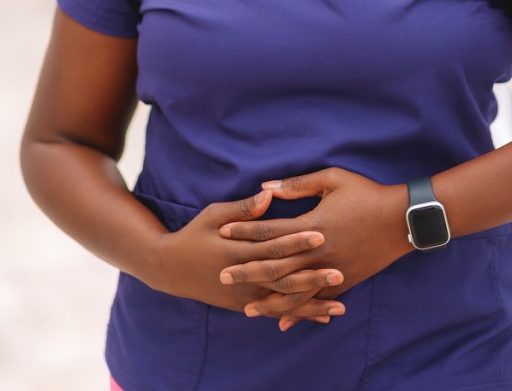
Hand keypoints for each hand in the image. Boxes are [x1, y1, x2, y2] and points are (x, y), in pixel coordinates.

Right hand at [151, 189, 344, 320]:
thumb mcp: (215, 214)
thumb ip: (244, 208)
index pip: (272, 245)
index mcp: (236, 250)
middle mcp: (242, 277)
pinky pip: (276, 312)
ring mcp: (244, 295)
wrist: (172, 269)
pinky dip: (298, 315)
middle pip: (282, 277)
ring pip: (282, 302)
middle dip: (312, 277)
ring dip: (311, 305)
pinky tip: (321, 317)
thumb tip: (269, 194)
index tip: (321, 234)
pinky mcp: (244, 306)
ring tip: (340, 307)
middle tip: (340, 272)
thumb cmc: (195, 233)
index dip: (297, 240)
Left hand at [218, 168, 408, 326]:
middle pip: (275, 264)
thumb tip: (266, 187)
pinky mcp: (344, 282)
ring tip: (246, 308)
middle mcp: (318, 251)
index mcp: (312, 225)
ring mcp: (331, 270)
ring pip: (293, 291)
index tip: (223, 233)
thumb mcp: (332, 179)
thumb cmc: (366, 193)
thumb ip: (297, 185)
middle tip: (222, 275)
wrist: (400, 219)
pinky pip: (316, 301)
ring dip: (268, 300)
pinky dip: (298, 313)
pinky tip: (282, 322)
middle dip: (246, 270)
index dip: (244, 231)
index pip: (270, 230)